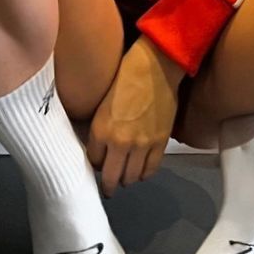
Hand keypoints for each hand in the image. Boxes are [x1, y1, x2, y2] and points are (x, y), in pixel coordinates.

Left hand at [85, 36, 183, 195]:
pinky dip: (144, 173)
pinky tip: (141, 170)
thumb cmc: (125, 77)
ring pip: (131, 178)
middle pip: (110, 177)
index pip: (93, 162)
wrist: (154, 67)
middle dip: (108, 183)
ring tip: (125, 176)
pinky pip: (150, 170)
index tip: (99, 163)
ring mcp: (142, 145)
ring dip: (126, 179)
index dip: (96, 164)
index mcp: (101, 131)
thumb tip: (102, 146)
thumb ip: (101, 129)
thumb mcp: (102, 104)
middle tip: (109, 186)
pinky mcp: (160, 142)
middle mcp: (119, 143)